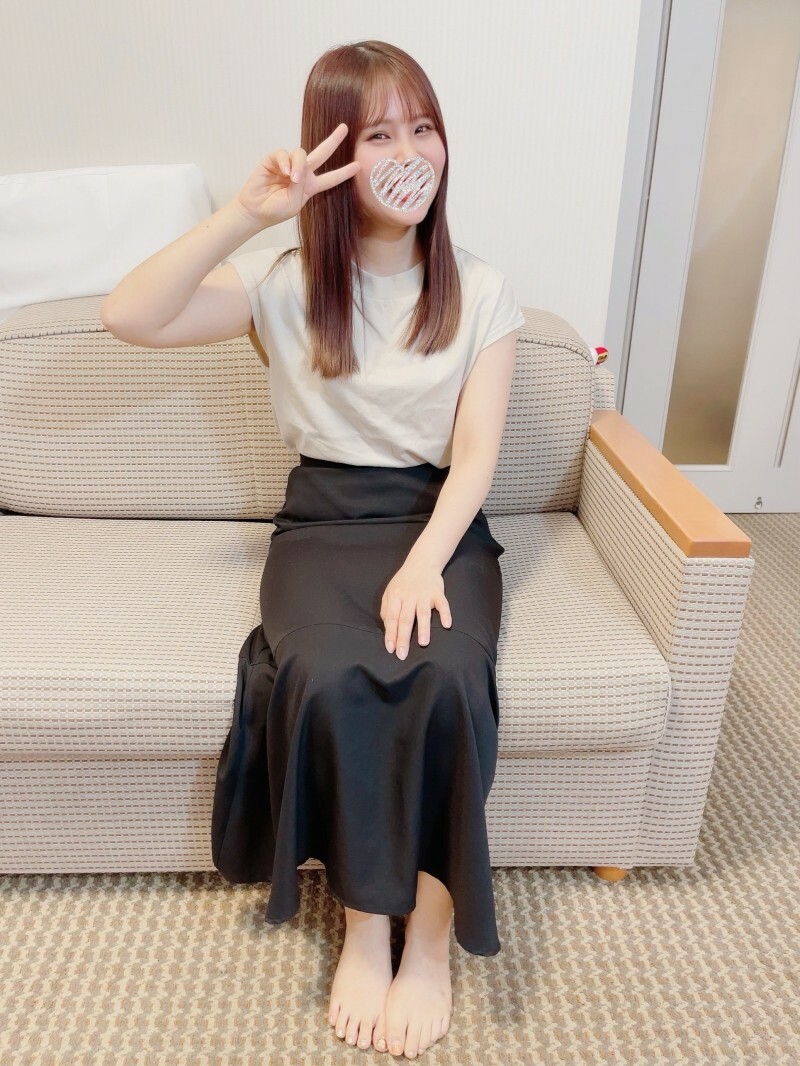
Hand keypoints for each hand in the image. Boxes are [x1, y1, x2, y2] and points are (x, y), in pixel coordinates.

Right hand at [234, 122, 361, 230]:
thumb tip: (298, 168)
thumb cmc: (275, 211)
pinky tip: (284, 171)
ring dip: (298, 164)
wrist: (255, 210)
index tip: (358, 166)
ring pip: (300, 153)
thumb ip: (301, 185)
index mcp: (310, 186)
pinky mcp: (273, 160)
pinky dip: (285, 161)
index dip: (344, 173)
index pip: (331, 178)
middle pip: (321, 153)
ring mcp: (288, 165)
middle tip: (344, 128)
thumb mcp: (294, 203)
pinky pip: (283, 153)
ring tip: (292, 178)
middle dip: (333, 140)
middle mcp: (302, 173)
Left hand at [380, 558, 451, 659]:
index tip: (390, 649)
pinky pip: (443, 604)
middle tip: (402, 654)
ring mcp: (424, 594)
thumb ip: (387, 609)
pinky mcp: (438, 593)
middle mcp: (409, 596)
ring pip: (423, 613)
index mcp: (396, 596)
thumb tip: (387, 628)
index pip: (392, 618)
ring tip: (423, 643)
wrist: (422, 562)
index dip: (391, 634)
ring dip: (423, 628)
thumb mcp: (390, 592)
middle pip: (405, 619)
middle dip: (403, 637)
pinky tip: (447, 625)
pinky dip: (445, 614)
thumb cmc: (404, 581)